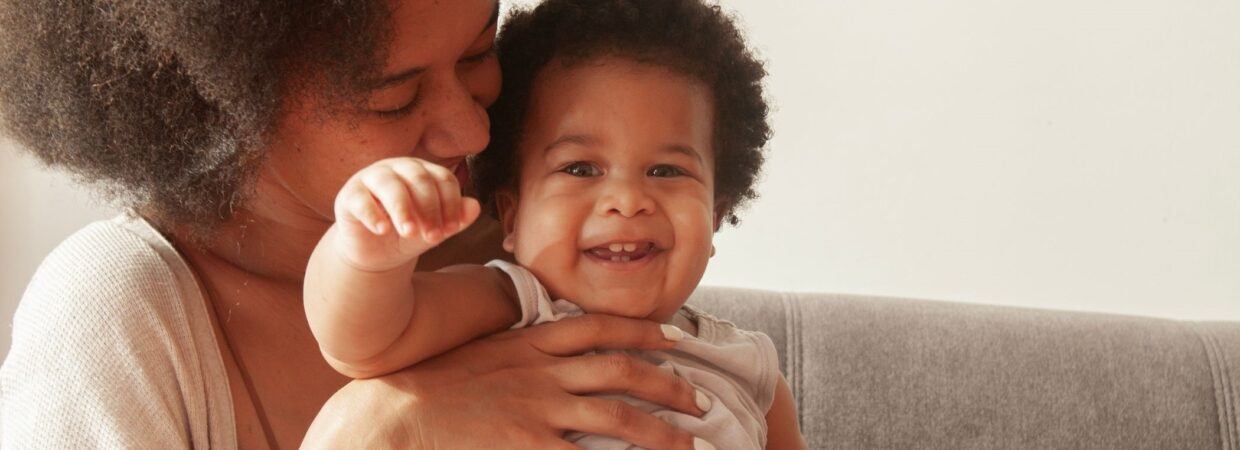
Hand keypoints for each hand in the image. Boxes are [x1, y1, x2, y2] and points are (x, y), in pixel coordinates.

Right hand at [303, 315, 712, 449]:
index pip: (598, 327)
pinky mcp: (530, 446)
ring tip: (690, 443)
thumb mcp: (478, 351)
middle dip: (668, 384)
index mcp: (528, 341)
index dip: (643, 331)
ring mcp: (538, 409)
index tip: (676, 337)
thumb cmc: (430, 385)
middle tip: (700, 399)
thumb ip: (518, 350)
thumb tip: (547, 349)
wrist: (393, 415)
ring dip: (662, 430)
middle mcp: (542, 371)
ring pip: (618, 416)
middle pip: (622, 371)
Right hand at [333, 157, 480, 271]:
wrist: (376, 253)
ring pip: (390, 185)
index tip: (452, 230)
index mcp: (422, 171)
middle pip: (419, 180)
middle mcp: (397, 168)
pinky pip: (361, 199)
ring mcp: (371, 178)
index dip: (451, 204)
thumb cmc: (408, 235)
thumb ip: (456, 220)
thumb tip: (475, 207)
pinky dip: (374, 214)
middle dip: (430, 210)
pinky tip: (383, 230)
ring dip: (403, 210)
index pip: (443, 179)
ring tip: (410, 233)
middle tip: (434, 238)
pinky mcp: (349, 194)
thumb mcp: (435, 230)